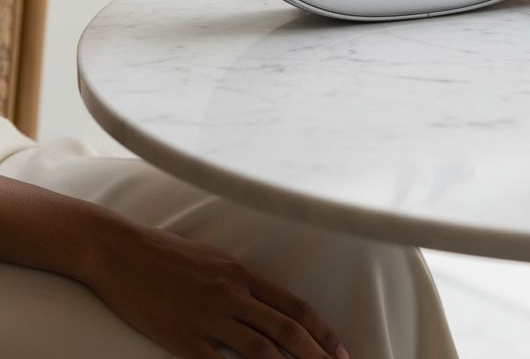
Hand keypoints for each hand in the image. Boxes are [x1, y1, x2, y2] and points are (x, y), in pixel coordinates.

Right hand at [86, 212, 348, 358]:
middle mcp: (231, 293)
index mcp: (241, 272)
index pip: (293, 305)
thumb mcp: (211, 260)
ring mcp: (207, 316)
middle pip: (286, 329)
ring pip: (261, 349)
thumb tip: (262, 303)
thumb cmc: (163, 253)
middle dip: (317, 354)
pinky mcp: (182, 337)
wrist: (120, 251)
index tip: (340, 350)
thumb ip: (238, 282)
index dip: (321, 330)